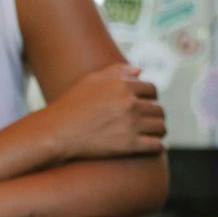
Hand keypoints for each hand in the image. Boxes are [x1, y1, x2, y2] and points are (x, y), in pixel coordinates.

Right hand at [45, 63, 165, 160]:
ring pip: (161, 127)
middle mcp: (129, 104)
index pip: (152, 89)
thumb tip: (140, 70)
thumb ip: (117, 71)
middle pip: (159, 109)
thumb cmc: (71, 105)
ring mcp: (130, 125)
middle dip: (155, 115)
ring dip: (159, 130)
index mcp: (123, 86)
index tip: (146, 104)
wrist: (56, 132)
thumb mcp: (91, 80)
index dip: (150, 97)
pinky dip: (158, 146)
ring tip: (153, 133)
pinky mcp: (129, 145)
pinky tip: (153, 146)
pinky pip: (157, 145)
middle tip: (150, 121)